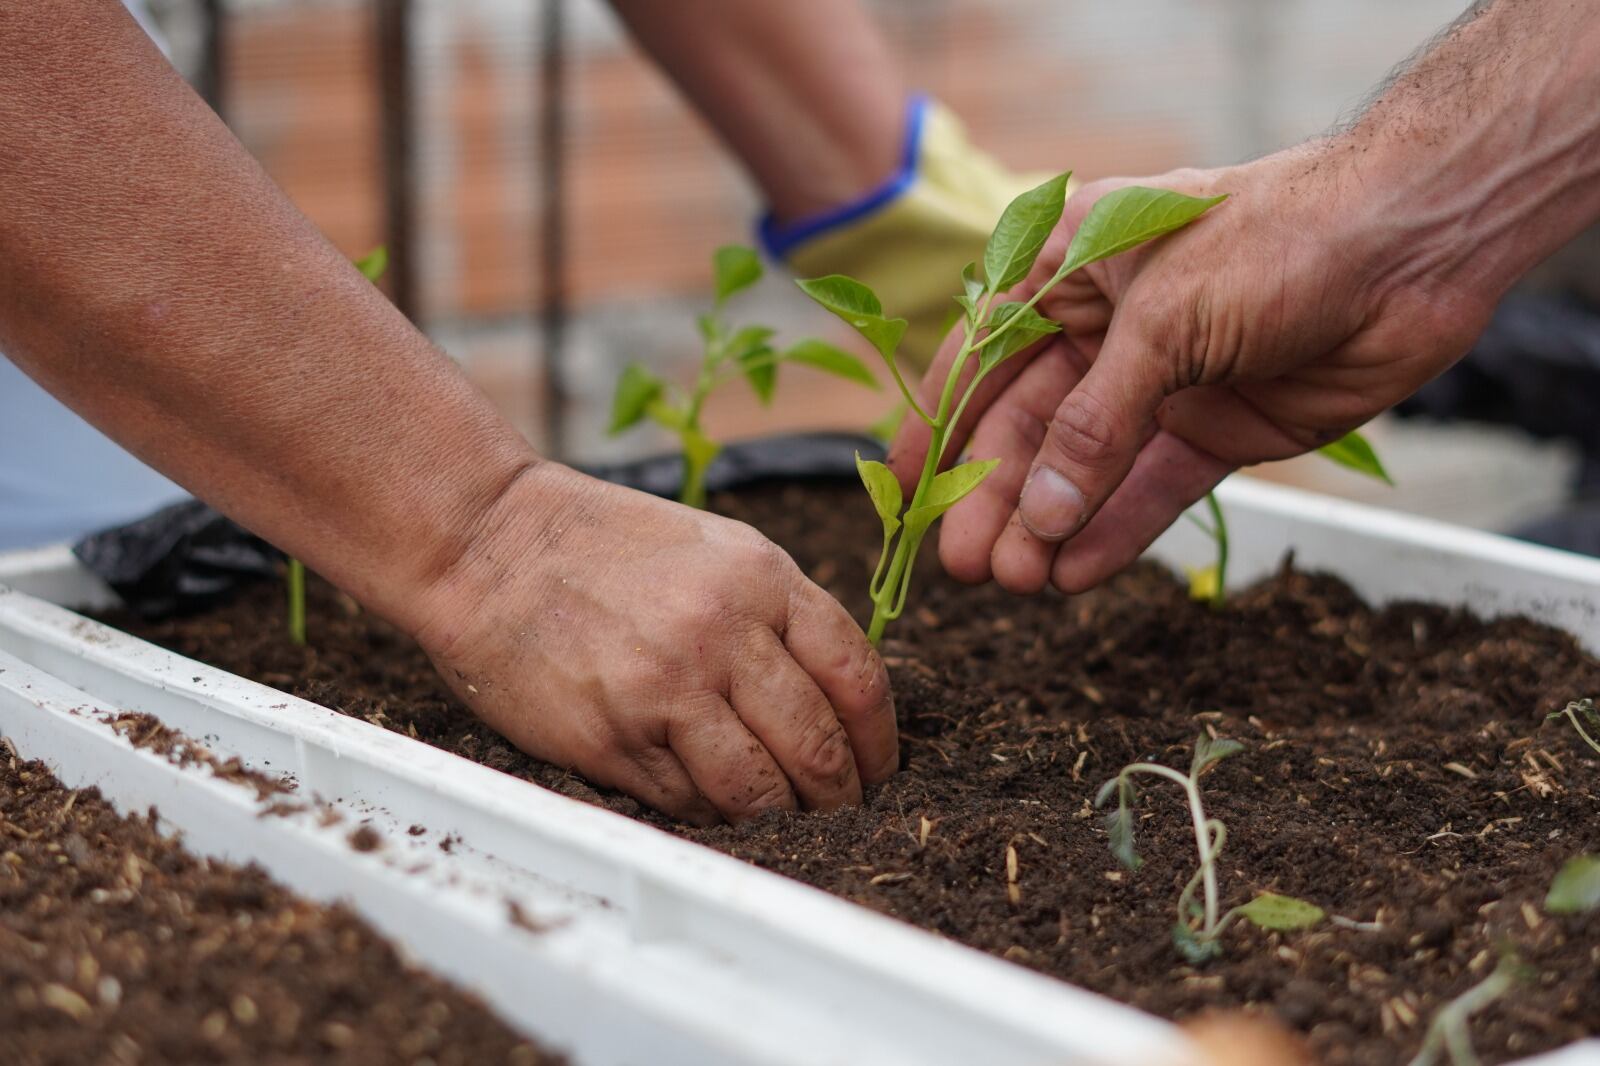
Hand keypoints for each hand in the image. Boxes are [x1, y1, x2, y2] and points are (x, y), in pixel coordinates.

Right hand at [410, 464, 896, 825]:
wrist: (488, 541)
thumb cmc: (603, 544)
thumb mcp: (714, 549)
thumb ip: (779, 613)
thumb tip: (836, 699)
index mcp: (759, 579)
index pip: (857, 677)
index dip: (879, 739)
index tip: (879, 766)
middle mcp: (721, 634)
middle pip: (818, 746)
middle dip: (840, 793)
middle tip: (841, 809)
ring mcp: (665, 690)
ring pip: (759, 791)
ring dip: (781, 818)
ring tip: (783, 820)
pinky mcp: (612, 739)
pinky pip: (688, 803)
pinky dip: (712, 815)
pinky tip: (714, 805)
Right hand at [890, 152, 1493, 595]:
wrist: (1413, 246)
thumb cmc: (1276, 240)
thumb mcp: (1163, 322)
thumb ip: (1095, 423)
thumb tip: (1038, 512)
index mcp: (1070, 267)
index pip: (980, 354)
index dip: (938, 425)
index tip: (903, 494)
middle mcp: (1104, 327)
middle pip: (1027, 425)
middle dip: (996, 494)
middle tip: (964, 566)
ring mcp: (1160, 382)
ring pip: (1085, 467)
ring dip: (1049, 524)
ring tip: (1015, 583)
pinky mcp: (1213, 429)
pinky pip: (1151, 488)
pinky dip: (1116, 531)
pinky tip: (1076, 573)